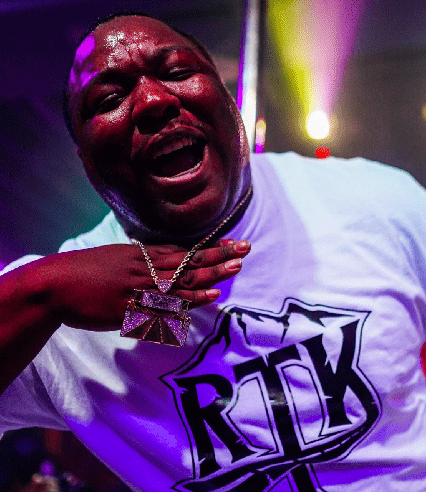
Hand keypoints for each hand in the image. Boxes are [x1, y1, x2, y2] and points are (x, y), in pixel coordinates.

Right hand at [37, 239, 250, 330]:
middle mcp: (146, 269)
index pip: (186, 251)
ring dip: (211, 275)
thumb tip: (170, 259)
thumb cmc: (86, 271)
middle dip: (219, 257)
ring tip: (235, 267)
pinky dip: (189, 301)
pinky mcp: (131, 308)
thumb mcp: (119, 258)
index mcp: (143, 256)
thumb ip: (146, 259)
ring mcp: (140, 288)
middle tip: (245, 250)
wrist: (54, 284)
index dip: (212, 248)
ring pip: (183, 281)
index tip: (235, 243)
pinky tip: (209, 296)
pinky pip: (167, 306)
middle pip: (189, 263)